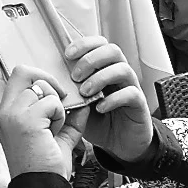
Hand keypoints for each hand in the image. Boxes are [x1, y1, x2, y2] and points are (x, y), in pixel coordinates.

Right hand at [0, 37, 81, 180]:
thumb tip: (83, 98)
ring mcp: (10, 113)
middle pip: (23, 71)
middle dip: (48, 79)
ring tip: (53, 126)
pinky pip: (52, 101)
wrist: (43, 186)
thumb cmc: (48, 164)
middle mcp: (3, 110)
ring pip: (42, 85)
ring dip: (57, 103)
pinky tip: (52, 132)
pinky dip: (61, 115)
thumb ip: (68, 114)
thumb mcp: (60, 134)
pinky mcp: (23, 118)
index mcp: (6, 112)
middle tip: (61, 99)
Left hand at [63, 35, 152, 161]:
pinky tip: (100, 108)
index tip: (68, 54)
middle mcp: (119, 75)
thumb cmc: (98, 121)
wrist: (119, 143)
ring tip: (86, 93)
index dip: (84, 44)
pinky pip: (131, 93)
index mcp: (104, 69)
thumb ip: (68, 91)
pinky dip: (113, 99)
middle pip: (112, 50)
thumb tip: (48, 81)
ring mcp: (130, 88)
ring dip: (101, 78)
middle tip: (75, 76)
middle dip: (91, 60)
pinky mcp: (139, 105)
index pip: (99, 44)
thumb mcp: (77, 105)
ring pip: (123, 69)